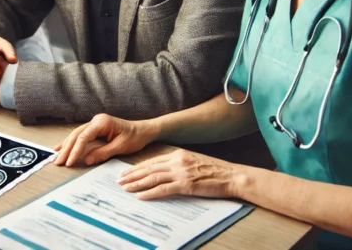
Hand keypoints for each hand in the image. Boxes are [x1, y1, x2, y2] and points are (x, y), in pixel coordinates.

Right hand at [53, 114, 152, 166]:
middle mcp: (95, 120)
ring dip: (66, 146)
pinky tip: (61, 147)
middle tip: (57, 162)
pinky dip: (71, 143)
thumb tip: (86, 160)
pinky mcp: (95, 128)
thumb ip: (103, 153)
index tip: (69, 162)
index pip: (83, 137)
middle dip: (66, 149)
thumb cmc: (135, 137)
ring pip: (76, 135)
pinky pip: (80, 136)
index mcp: (101, 122)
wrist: (144, 130)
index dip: (75, 151)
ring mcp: (94, 123)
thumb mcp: (120, 147)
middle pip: (76, 135)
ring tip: (55, 157)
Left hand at [118, 149, 240, 199]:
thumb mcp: (193, 162)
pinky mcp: (186, 185)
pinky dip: (150, 193)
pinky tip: (141, 196)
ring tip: (125, 188)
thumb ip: (179, 164)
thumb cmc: (215, 171)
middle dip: (132, 174)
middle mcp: (177, 161)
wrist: (231, 176)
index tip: (127, 171)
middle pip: (149, 168)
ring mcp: (181, 173)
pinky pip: (163, 189)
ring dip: (137, 183)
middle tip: (119, 180)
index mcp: (178, 154)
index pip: (152, 161)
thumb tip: (165, 171)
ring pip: (152, 178)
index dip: (138, 167)